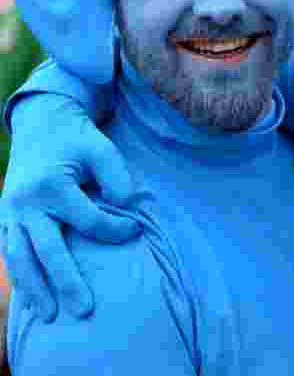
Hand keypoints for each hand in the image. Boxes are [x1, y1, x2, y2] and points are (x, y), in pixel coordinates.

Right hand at [1, 93, 139, 320]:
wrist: (40, 122)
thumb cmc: (77, 138)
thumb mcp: (103, 149)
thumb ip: (117, 178)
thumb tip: (125, 210)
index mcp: (52, 185)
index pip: (89, 221)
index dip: (116, 229)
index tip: (135, 231)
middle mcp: (26, 202)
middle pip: (48, 250)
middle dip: (66, 282)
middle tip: (84, 310)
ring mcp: (10, 211)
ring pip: (20, 258)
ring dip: (33, 289)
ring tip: (48, 316)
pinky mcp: (4, 216)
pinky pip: (9, 251)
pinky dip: (19, 275)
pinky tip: (29, 297)